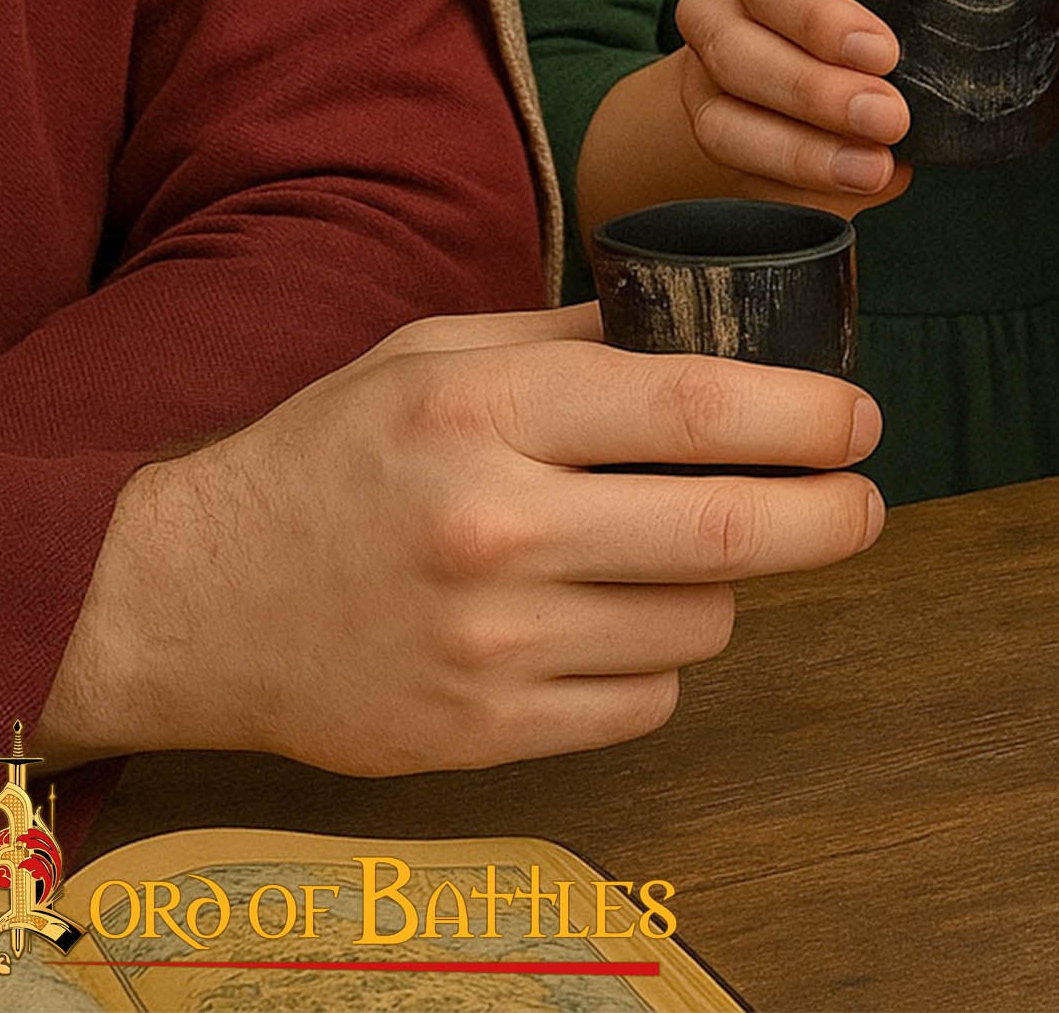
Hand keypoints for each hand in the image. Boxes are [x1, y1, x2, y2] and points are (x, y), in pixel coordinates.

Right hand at [35, 304, 883, 775]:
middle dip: (830, 516)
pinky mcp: (484, 734)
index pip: (698, 408)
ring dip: (720, 586)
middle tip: (862, 501)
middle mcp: (497, 527)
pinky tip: (607, 619)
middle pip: (728, 532)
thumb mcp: (435, 351)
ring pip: (699, 623)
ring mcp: (493, 644)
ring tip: (674, 553)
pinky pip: (645, 699)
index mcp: (489, 409)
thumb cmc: (331, 454)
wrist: (196, 600)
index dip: (807, 416)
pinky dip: (654, 659)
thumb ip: (573, 336)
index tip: (859, 421)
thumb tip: (706, 325)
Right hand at [670, 0, 1058, 210]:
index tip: (886, 52)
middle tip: (893, 120)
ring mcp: (701, 69)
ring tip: (878, 170)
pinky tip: (854, 191)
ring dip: (803, 149)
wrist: (787, 40)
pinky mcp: (708, 125)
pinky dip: (792, 181)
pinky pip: (735, 164)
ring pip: (727, 115)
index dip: (819, 15)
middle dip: (816, 92)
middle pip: (741, 50)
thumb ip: (986, 7)